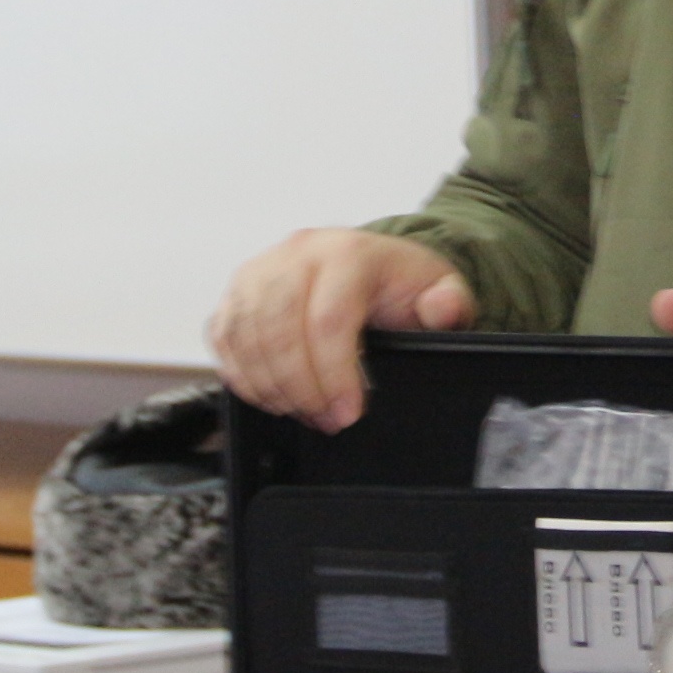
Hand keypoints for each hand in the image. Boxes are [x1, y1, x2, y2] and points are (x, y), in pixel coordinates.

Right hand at [209, 230, 474, 431]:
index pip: (328, 317)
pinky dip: (242, 376)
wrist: (370, 267)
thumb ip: (448, 303)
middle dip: (301, 386)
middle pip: (279, 328)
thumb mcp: (438, 290)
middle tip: (326, 420)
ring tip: (303, 412)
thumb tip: (443, 309)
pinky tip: (272, 396)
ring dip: (271, 386)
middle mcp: (296, 255)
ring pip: (247, 335)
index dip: (334, 374)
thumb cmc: (399, 285)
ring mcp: (260, 272)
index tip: (349, 412)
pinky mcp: (236, 294)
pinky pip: (224, 338)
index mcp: (348, 252)